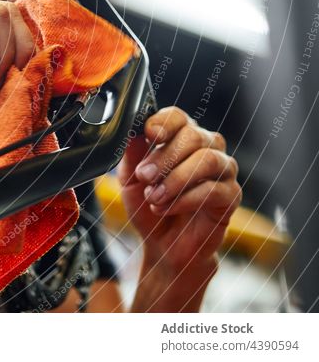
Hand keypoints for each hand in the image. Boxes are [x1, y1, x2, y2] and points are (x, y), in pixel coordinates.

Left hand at [117, 107, 241, 309]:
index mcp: (180, 138)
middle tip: (145, 176)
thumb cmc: (148, 204)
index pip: (178, 117)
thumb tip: (132, 130)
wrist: (162, 244)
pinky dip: (185, 199)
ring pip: (207, 160)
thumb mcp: (130, 178)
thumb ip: (132, 153)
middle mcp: (205, 148)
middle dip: (165, 157)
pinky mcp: (231, 197)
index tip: (150, 135)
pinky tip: (166, 208)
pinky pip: (214, 189)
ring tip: (154, 196)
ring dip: (175, 179)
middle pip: (193, 136)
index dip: (164, 123)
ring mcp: (222, 171)